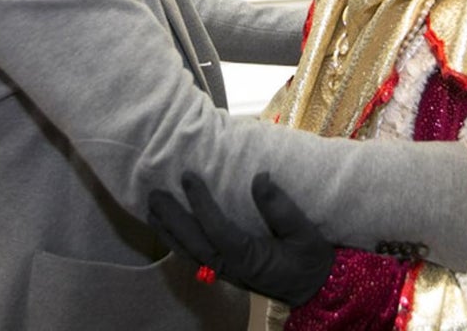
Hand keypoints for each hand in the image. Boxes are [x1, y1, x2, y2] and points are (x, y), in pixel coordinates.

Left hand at [147, 171, 333, 306]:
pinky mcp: (225, 272)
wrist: (316, 289)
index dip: (200, 203)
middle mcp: (231, 268)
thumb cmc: (311, 260)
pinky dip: (177, 243)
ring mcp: (225, 272)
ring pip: (189, 252)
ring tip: (150, 209)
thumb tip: (261, 177)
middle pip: (193, 243)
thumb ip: (282, 208)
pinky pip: (194, 257)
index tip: (187, 176)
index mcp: (249, 258)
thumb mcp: (305, 234)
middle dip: (172, 218)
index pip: (217, 229)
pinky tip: (166, 229)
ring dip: (168, 231)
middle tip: (154, 193)